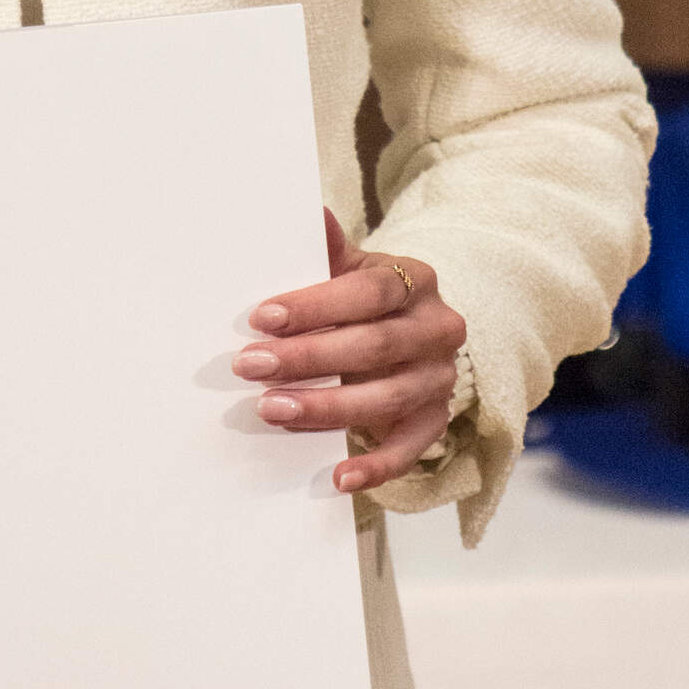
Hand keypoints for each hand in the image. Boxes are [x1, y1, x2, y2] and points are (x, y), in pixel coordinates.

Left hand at [234, 207, 467, 492]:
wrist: (414, 332)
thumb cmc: (366, 297)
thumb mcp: (353, 268)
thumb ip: (329, 249)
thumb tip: (310, 211)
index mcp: (415, 281)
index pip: (369, 291)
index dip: (316, 305)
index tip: (261, 317)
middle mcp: (437, 328)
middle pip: (373, 346)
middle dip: (306, 358)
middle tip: (248, 366)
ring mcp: (439, 379)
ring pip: (385, 398)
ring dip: (325, 408)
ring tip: (270, 409)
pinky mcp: (436, 421)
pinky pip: (409, 450)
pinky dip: (375, 467)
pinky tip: (336, 477)